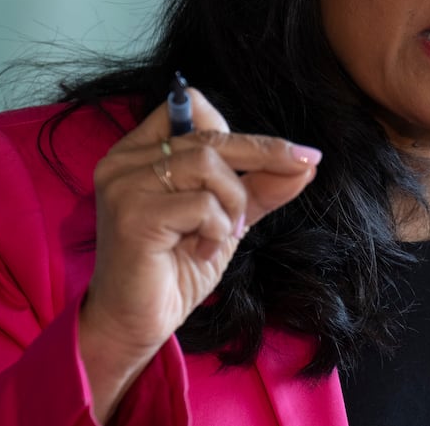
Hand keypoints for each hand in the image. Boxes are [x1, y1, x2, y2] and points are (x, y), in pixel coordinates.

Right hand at [78, 88, 320, 420]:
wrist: (136, 324)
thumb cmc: (174, 269)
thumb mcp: (226, 219)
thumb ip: (259, 188)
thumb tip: (306, 163)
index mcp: (139, 151)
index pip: (191, 106)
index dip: (238, 128)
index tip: (288, 151)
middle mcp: (124, 160)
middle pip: (208, 135)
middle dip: (264, 153)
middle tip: (302, 166)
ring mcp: (124, 185)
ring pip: (207, 164)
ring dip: (234, 201)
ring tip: (225, 233)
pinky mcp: (133, 216)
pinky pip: (200, 204)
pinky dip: (217, 229)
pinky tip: (202, 251)